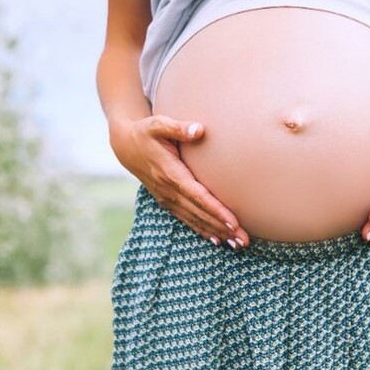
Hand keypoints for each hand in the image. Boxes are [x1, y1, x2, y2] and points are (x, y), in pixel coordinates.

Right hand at [110, 114, 250, 249]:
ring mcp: (167, 199)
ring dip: (216, 233)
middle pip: (200, 213)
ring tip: (238, 244)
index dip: (215, 210)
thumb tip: (198, 130)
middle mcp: (168, 190)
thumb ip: (178, 128)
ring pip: (195, 220)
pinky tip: (218, 240)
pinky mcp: (167, 201)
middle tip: (244, 240)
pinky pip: (187, 219)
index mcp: (170, 173)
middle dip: (222, 228)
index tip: (233, 221)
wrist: (126, 146)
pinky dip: (202, 231)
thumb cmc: (146, 132)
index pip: (197, 196)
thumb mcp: (158, 125)